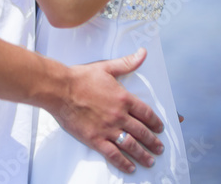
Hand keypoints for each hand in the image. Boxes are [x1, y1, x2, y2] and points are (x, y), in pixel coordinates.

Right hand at [53, 48, 164, 174]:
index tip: (160, 129)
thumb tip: (143, 53)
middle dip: (153, 141)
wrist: (59, 89)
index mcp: (123, 98)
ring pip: (131, 145)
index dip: (156, 123)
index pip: (146, 113)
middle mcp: (119, 116)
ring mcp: (108, 129)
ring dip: (143, 154)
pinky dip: (124, 162)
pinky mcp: (95, 139)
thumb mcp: (106, 67)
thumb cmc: (80, 77)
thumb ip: (127, 63)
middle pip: (142, 132)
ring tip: (150, 161)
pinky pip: (113, 154)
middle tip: (159, 148)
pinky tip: (130, 167)